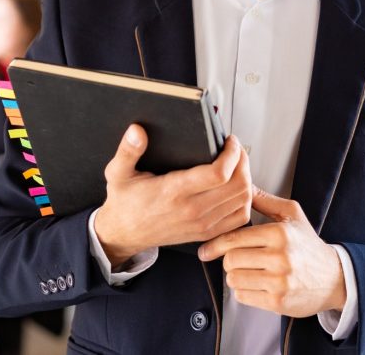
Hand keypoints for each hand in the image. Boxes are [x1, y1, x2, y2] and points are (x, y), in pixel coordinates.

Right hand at [94, 125, 250, 267]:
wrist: (123, 234)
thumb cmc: (125, 202)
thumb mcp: (119, 173)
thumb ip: (127, 151)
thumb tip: (136, 131)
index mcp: (174, 191)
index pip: (218, 173)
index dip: (232, 153)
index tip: (229, 140)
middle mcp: (192, 210)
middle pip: (238, 185)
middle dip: (242, 161)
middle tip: (235, 148)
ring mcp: (202, 224)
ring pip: (243, 200)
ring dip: (246, 178)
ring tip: (237, 163)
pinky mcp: (207, 233)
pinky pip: (240, 218)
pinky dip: (245, 200)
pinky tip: (236, 186)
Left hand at [198, 186, 346, 317]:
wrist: (333, 277)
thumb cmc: (308, 244)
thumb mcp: (292, 214)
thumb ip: (265, 200)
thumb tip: (243, 185)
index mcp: (280, 233)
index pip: (235, 238)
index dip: (216, 243)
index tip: (206, 249)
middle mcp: (280, 257)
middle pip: (230, 260)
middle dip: (229, 258)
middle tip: (237, 257)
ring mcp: (279, 281)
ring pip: (234, 279)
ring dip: (235, 275)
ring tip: (249, 269)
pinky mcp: (277, 302)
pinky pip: (242, 296)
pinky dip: (244, 290)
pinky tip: (256, 282)